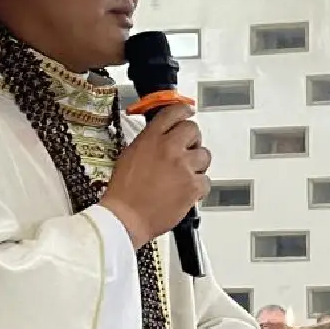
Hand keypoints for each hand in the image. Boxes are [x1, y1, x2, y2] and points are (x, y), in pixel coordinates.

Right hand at [102, 103, 209, 249]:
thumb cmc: (123, 193)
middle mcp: (169, 148)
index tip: (187, 112)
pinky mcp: (192, 186)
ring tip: (185, 174)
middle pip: (193, 130)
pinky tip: (187, 191)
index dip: (184, 111)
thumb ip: (148, 143)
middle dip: (192, 139)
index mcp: (151, 139)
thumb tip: (160, 138)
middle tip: (187, 149)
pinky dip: (199, 187)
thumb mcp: (129, 156)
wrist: (125, 217)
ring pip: (204, 155)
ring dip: (197, 164)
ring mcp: (183, 167)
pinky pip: (206, 181)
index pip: (174, 112)